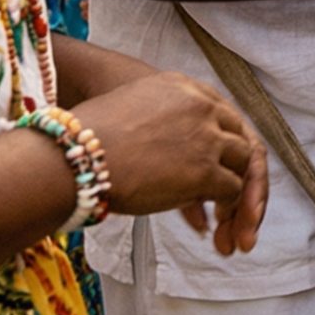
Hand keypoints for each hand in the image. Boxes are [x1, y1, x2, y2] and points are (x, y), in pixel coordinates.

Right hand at [70, 70, 267, 255]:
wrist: (72, 154)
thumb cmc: (84, 140)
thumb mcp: (131, 112)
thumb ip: (161, 128)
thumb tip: (166, 161)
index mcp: (182, 87)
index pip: (221, 113)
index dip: (222, 142)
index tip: (219, 166)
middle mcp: (202, 107)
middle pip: (239, 136)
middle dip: (238, 168)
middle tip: (230, 199)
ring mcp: (207, 137)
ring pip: (242, 163)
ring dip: (238, 193)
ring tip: (225, 220)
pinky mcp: (205, 169)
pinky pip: (232, 189)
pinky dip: (228, 209)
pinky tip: (212, 226)